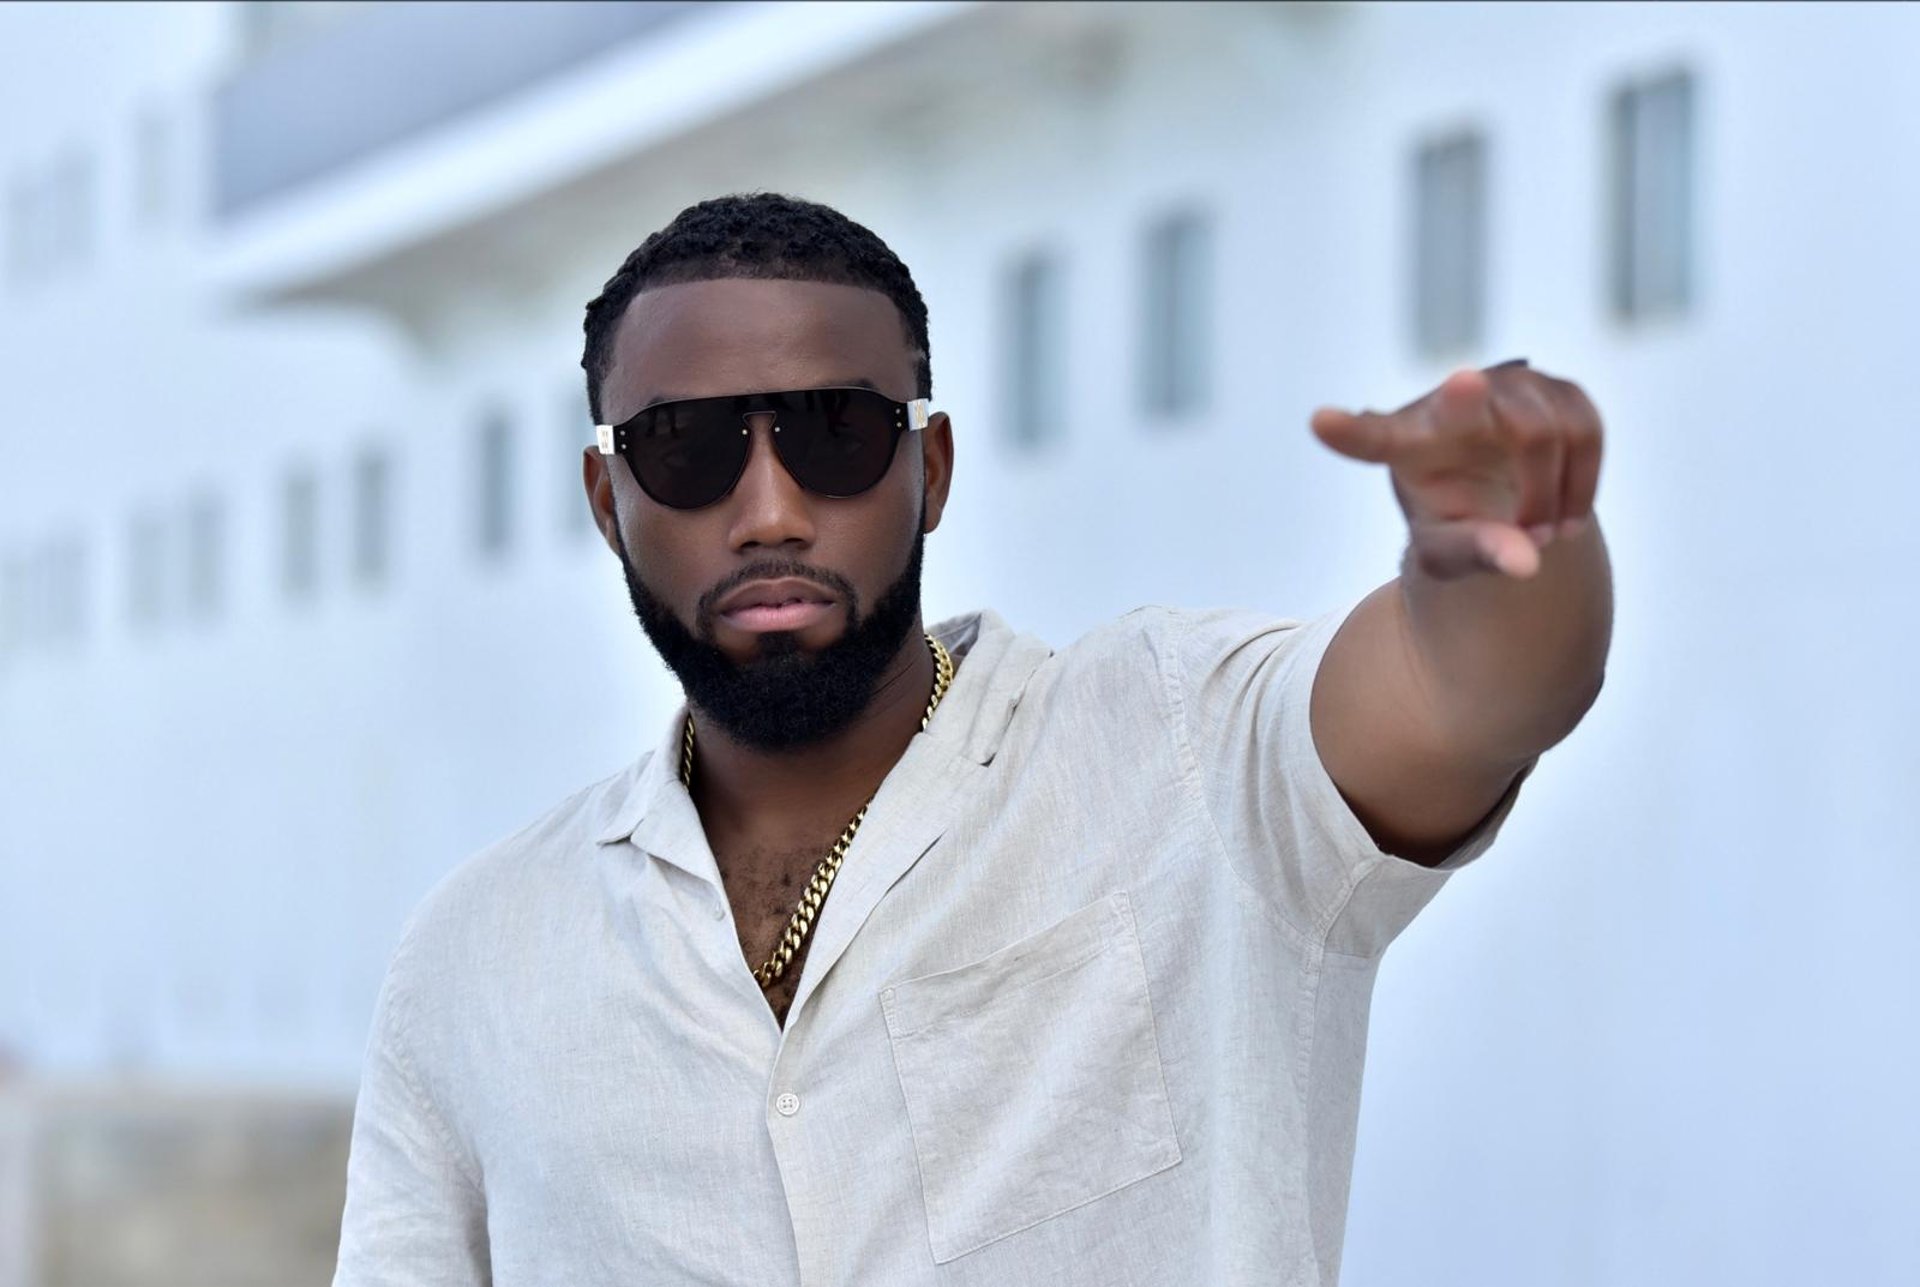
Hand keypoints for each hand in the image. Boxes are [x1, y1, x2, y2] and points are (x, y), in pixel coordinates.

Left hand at [1309, 359, 1603, 579]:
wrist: (1504, 501)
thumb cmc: (1459, 526)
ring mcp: (1505, 384)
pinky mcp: (1556, 388)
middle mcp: (1449, 400)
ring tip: (1543, 532)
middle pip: (1494, 428)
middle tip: (1537, 537)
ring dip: (1555, 495)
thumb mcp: (1453, 554)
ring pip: (1548, 432)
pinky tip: (1567, 512)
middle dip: (1530, 491)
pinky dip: (1583, 483)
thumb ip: (1479, 554)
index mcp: (1404, 443)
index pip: (1371, 438)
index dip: (1350, 433)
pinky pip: (1586, 430)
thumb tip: (1529, 563)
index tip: (1319, 422)